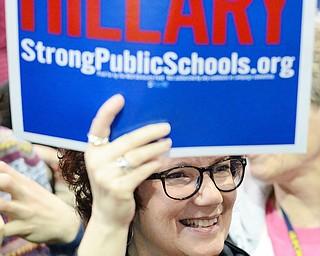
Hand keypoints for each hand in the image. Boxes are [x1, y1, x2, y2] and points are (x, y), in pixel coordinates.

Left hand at [0, 161, 79, 243]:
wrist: (66, 223)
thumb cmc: (44, 204)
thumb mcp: (32, 188)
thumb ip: (12, 177)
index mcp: (25, 183)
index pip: (3, 169)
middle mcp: (26, 194)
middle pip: (6, 181)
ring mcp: (25, 212)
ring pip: (2, 205)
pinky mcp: (23, 228)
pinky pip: (4, 230)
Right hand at [79, 94, 170, 254]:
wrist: (108, 215)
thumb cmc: (113, 183)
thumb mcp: (108, 164)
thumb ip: (118, 148)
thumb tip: (145, 129)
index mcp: (92, 151)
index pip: (98, 127)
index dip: (107, 111)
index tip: (120, 98)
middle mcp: (96, 162)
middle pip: (127, 141)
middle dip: (149, 133)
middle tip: (165, 127)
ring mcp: (106, 176)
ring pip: (137, 156)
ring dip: (155, 148)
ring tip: (167, 143)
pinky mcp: (118, 189)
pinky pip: (141, 171)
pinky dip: (153, 164)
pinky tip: (161, 160)